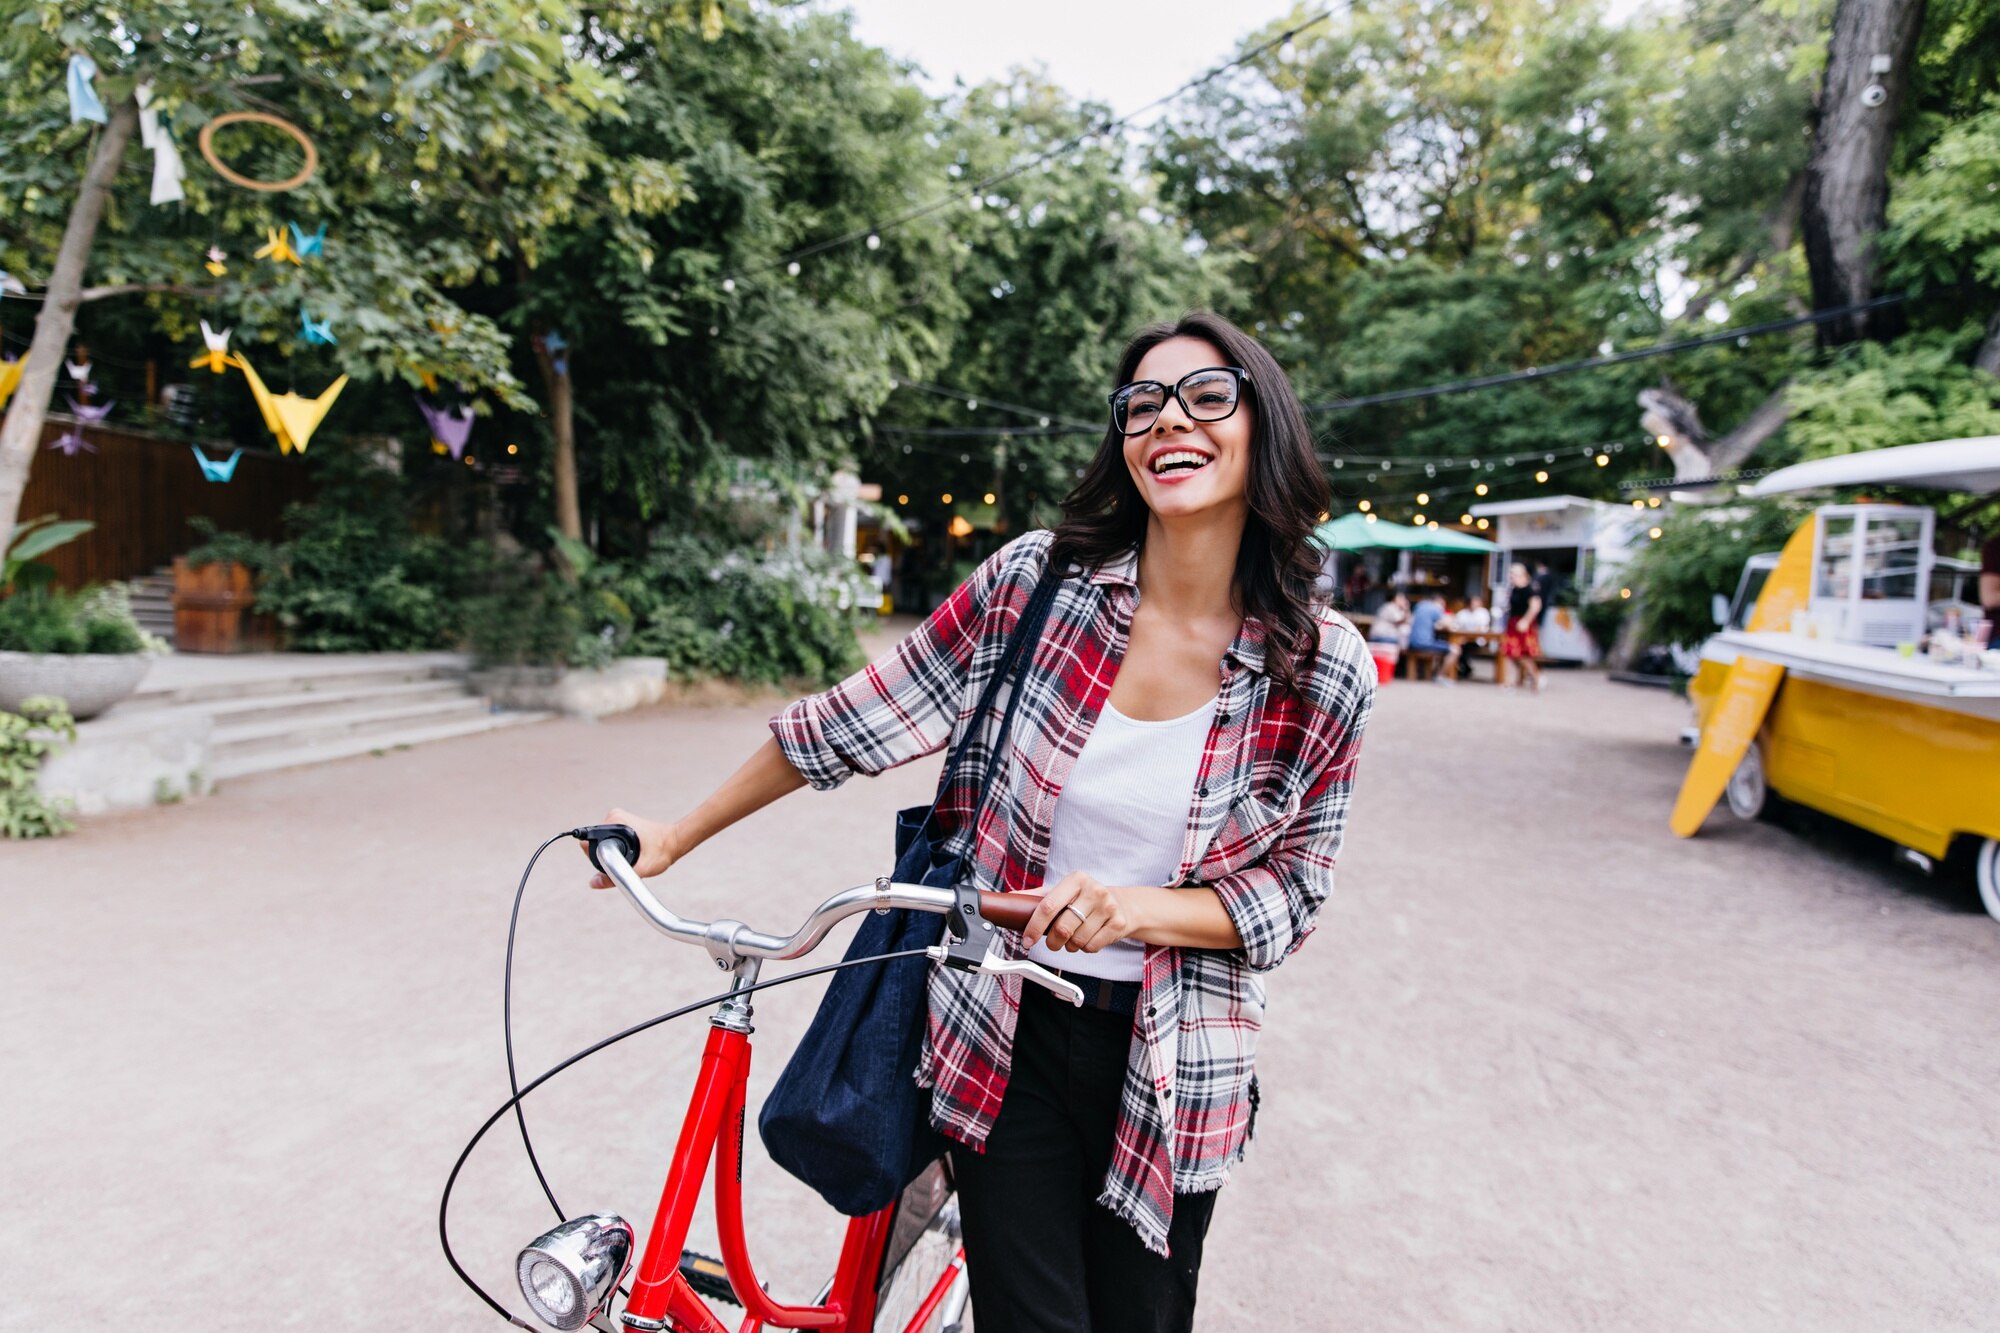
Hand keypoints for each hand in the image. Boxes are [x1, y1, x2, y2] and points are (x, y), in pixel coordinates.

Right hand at [582, 808, 681, 888]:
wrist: (675, 841)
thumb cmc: (662, 851)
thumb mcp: (641, 868)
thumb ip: (616, 876)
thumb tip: (593, 883)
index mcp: (615, 821)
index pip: (591, 842)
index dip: (599, 858)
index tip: (617, 862)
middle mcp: (613, 816)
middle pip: (596, 844)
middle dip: (608, 857)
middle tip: (629, 861)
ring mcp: (617, 819)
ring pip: (603, 844)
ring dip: (613, 855)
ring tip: (633, 857)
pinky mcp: (621, 824)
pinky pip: (610, 841)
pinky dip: (617, 851)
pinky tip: (632, 854)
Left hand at [1023, 872, 1137, 953]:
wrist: (1122, 904)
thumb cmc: (1085, 899)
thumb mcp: (1064, 892)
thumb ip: (1038, 896)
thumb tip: (1012, 898)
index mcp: (1076, 879)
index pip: (1048, 906)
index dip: (1034, 927)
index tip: (1027, 940)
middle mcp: (1094, 890)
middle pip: (1062, 928)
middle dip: (1052, 941)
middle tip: (1052, 942)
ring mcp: (1108, 907)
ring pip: (1077, 941)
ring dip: (1070, 946)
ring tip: (1075, 936)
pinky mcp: (1118, 923)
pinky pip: (1092, 947)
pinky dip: (1085, 948)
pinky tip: (1089, 937)